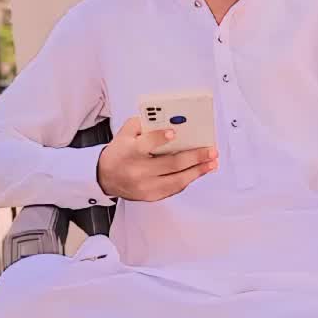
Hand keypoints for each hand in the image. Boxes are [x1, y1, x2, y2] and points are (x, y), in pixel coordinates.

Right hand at [97, 116, 218, 201]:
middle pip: (171, 164)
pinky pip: (174, 188)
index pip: (146, 145)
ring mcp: (145, 186)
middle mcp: (138, 171)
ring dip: (198, 171)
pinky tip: (199, 171)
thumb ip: (144, 124)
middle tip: (211, 150)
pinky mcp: (151, 196)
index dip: (160, 138)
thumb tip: (169, 121)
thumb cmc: (119, 152)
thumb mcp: (125, 133)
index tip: (173, 132)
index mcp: (130, 152)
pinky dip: (188, 179)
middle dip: (195, 157)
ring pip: (177, 180)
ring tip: (212, 163)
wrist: (105, 177)